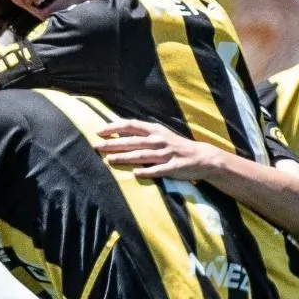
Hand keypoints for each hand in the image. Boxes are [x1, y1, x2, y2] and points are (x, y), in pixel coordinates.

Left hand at [97, 120, 220, 179]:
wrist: (201, 157)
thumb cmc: (176, 146)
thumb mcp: (161, 135)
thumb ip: (143, 134)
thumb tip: (120, 133)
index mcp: (155, 130)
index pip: (131, 125)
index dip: (114, 127)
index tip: (99, 131)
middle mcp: (159, 140)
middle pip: (132, 141)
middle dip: (113, 144)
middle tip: (97, 146)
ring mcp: (166, 154)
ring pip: (142, 155)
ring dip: (125, 157)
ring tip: (109, 159)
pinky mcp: (173, 167)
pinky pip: (157, 170)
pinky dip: (146, 171)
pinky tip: (135, 173)